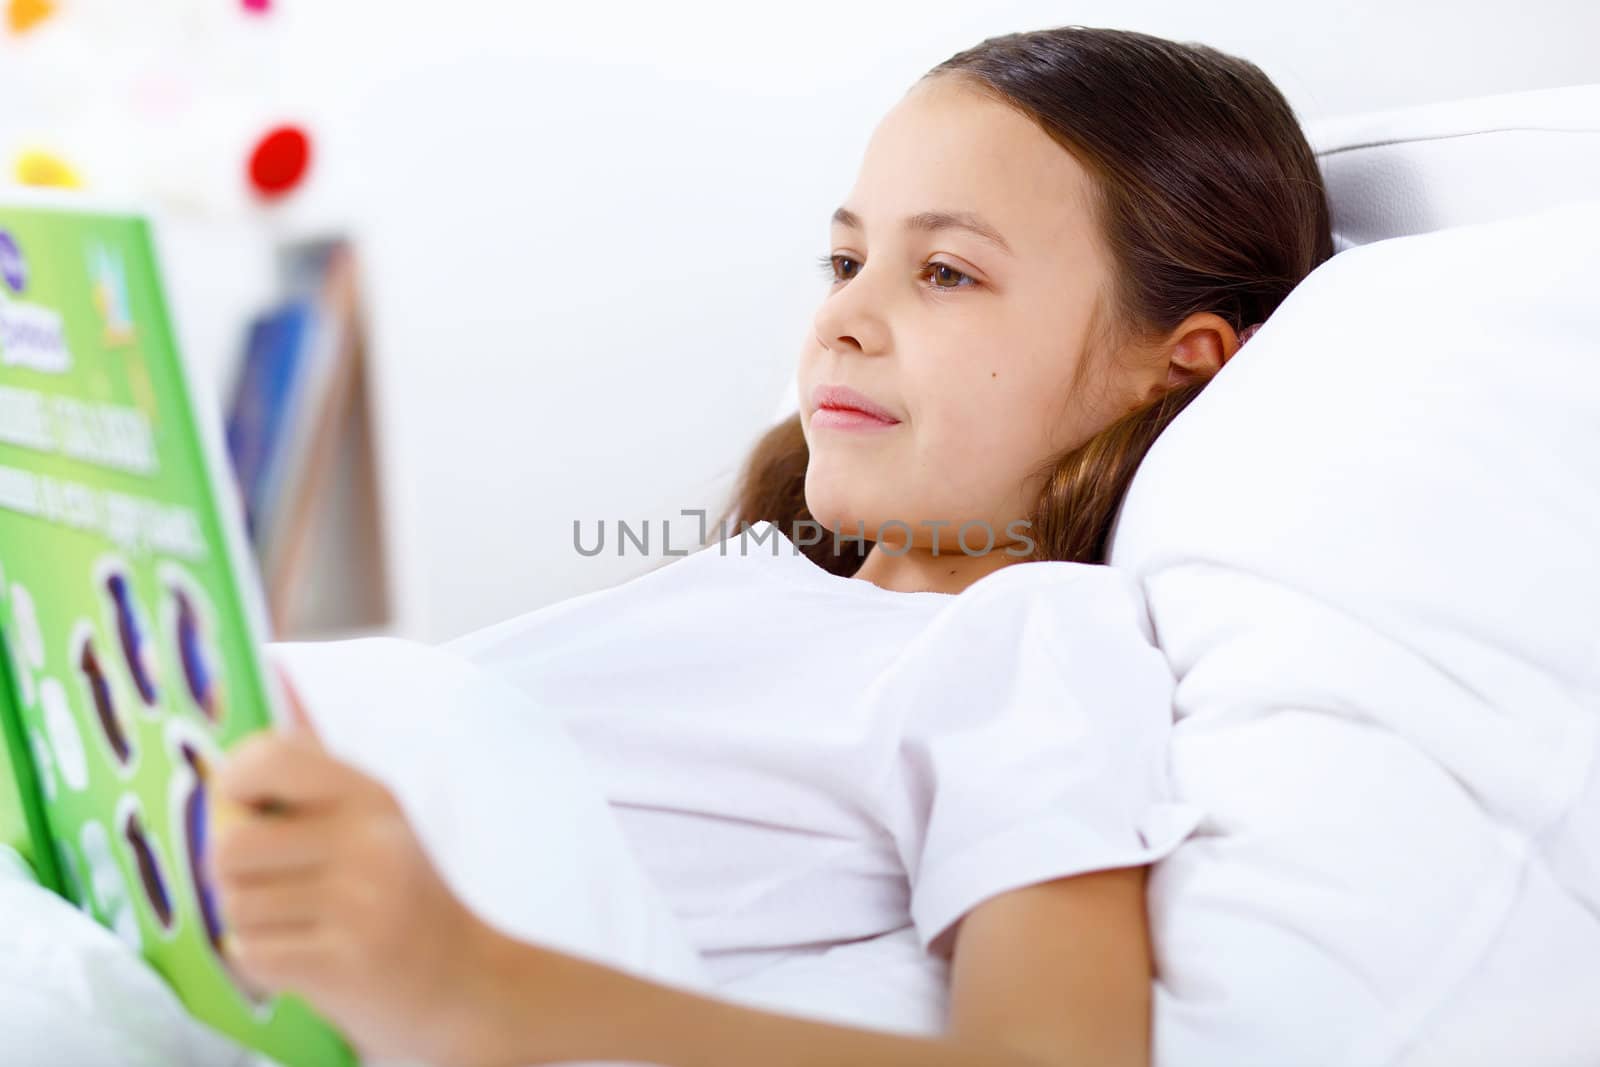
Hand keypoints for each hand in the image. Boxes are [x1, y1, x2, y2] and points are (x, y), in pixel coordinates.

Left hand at [209, 672, 499, 1065]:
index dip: (233, 782)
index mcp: (373, 797)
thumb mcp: (379, 828)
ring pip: (236, 906)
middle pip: (230, 846)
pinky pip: (251, 955)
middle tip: (272, 887)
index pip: (272, 757)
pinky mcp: (345, 962)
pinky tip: (306, 959)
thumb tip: (232, 752)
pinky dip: (265, 965)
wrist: (470, 983)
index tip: (241, 807)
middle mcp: (369, 840)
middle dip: (233, 877)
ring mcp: (360, 902)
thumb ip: (313, 790)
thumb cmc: (404, 902)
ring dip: (254, 925)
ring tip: (302, 927)